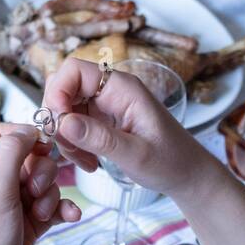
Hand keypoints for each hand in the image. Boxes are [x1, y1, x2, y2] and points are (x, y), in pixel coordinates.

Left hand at [0, 123, 80, 244]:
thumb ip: (10, 152)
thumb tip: (26, 128)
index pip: (1, 134)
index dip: (25, 136)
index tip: (43, 146)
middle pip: (27, 157)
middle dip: (41, 171)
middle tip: (34, 191)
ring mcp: (10, 208)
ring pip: (42, 183)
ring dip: (51, 194)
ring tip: (41, 216)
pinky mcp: (26, 228)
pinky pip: (50, 208)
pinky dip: (61, 210)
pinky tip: (70, 217)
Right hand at [42, 57, 212, 198]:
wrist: (187, 175)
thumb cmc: (171, 162)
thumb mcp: (136, 154)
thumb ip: (100, 138)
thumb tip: (63, 122)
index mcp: (123, 88)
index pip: (74, 70)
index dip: (58, 92)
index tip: (59, 125)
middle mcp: (111, 91)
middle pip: (64, 88)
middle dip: (58, 119)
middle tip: (69, 149)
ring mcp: (105, 106)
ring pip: (66, 110)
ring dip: (66, 137)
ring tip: (86, 163)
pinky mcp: (102, 122)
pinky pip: (75, 126)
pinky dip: (74, 145)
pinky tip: (89, 163)